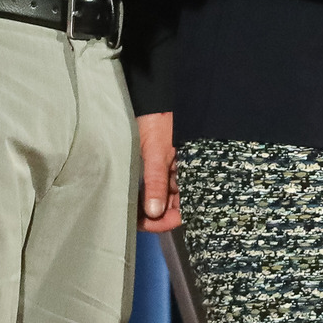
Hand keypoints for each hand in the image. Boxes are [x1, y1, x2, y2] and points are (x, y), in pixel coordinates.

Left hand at [137, 111, 180, 230]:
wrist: (152, 98)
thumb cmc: (159, 121)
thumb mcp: (156, 153)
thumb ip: (156, 182)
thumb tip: (154, 212)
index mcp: (192, 174)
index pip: (184, 210)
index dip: (165, 221)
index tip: (144, 223)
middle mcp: (184, 176)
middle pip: (172, 208)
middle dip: (153, 216)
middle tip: (132, 218)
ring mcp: (173, 173)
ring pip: (162, 200)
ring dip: (147, 206)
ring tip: (130, 209)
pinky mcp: (161, 167)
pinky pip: (156, 188)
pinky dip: (145, 194)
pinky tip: (133, 196)